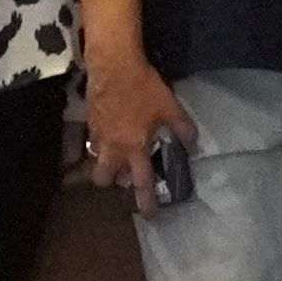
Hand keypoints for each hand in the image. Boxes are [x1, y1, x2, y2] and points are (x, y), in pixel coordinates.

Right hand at [82, 46, 185, 206]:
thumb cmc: (144, 87)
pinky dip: (101, 142)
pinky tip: (111, 130)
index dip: (146, 201)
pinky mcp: (88, 122)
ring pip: (96, 162)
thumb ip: (182, 129)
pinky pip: (92, 142)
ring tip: (117, 152)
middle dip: (113, 182)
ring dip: (106, 163)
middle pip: (104, 180)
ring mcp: (97, 136)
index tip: (150, 216)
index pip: (141, 183)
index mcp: (135, 148)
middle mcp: (113, 148)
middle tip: (126, 172)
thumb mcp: (170, 107)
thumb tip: (193, 145)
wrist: (113, 64)